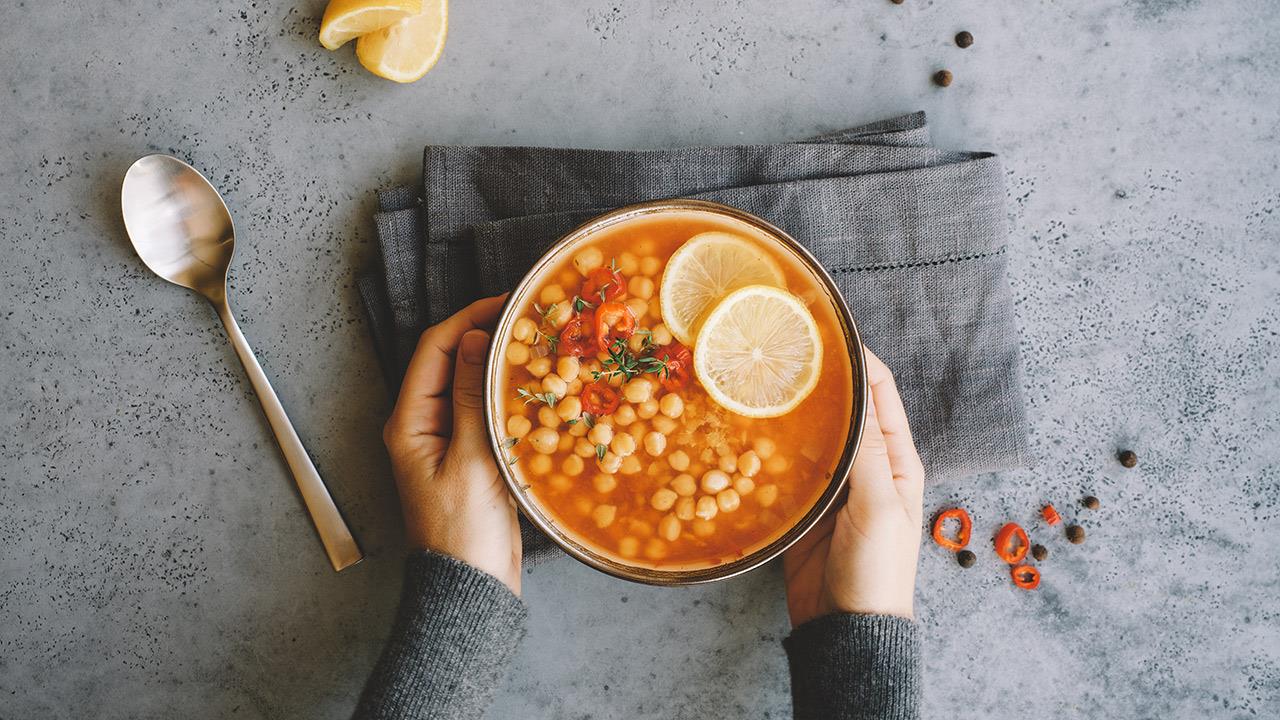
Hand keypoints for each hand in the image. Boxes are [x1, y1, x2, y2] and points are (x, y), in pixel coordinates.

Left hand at [382, 295, 521, 593]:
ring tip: (534, 342)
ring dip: (496, 360)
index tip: (506, 303)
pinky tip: (533, 383)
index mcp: (408, 422)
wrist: (471, 585)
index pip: (434, 349)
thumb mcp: (471, 459)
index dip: (468, 318)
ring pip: (468, 382)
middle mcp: (421, 424)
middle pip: (449, 360)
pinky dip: (504, 390)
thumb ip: (470, 397)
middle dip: (483, 333)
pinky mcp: (468, 453)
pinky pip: (482, 408)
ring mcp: (445, 438)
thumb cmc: (464, 532)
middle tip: (526, 318)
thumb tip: (474, 339)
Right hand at [783, 349, 924, 624]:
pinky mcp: (804, 505)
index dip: (858, 359)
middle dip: (819, 379)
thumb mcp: (878, 508)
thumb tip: (860, 393)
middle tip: (782, 350)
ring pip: (812, 433)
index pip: (880, 393)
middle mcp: (867, 465)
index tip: (827, 332)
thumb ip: (868, 452)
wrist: (846, 628)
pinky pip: (786, 466)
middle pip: (843, 408)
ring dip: (792, 410)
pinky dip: (770, 447)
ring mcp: (833, 484)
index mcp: (897, 460)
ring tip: (759, 379)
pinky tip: (747, 428)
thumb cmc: (876, 571)